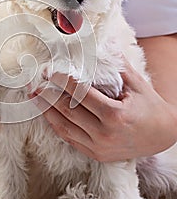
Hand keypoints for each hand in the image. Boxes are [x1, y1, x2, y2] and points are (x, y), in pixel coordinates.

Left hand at [31, 60, 176, 161]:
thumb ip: (118, 65)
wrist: (164, 137)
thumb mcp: (137, 84)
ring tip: (36, 99)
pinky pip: (71, 140)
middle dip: (49, 97)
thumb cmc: (150, 107)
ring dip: (47, 113)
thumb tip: (105, 42)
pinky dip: (58, 127)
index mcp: (114, 115)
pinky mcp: (97, 155)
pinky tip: (49, 115)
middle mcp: (104, 134)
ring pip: (65, 128)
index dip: (63, 82)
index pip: (80, 95)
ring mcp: (99, 148)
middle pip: (68, 112)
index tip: (51, 73)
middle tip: (35, 85)